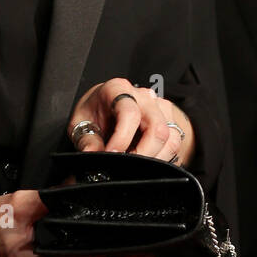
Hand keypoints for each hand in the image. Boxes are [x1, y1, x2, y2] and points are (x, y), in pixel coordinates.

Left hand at [68, 78, 193, 165]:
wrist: (107, 106)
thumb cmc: (95, 111)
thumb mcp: (81, 121)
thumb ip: (87, 139)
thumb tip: (92, 154)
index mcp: (118, 89)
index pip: (129, 113)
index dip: (122, 138)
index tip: (111, 154)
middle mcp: (144, 97)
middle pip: (157, 128)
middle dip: (143, 154)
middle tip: (126, 167)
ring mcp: (160, 108)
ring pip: (171, 139)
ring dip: (154, 160)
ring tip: (134, 168)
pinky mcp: (171, 122)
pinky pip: (175, 145)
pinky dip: (162, 160)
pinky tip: (146, 165)